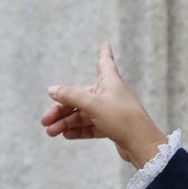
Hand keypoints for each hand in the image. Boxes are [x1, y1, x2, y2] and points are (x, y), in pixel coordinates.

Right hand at [42, 42, 167, 168]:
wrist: (141, 144)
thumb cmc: (122, 118)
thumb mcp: (92, 104)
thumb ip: (71, 96)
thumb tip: (51, 90)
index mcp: (110, 81)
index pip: (105, 62)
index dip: (104, 53)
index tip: (105, 44)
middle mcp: (110, 94)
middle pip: (81, 97)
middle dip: (62, 109)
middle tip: (45, 121)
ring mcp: (110, 111)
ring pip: (83, 114)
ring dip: (66, 122)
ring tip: (51, 132)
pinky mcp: (111, 127)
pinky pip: (90, 126)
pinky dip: (78, 130)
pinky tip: (66, 135)